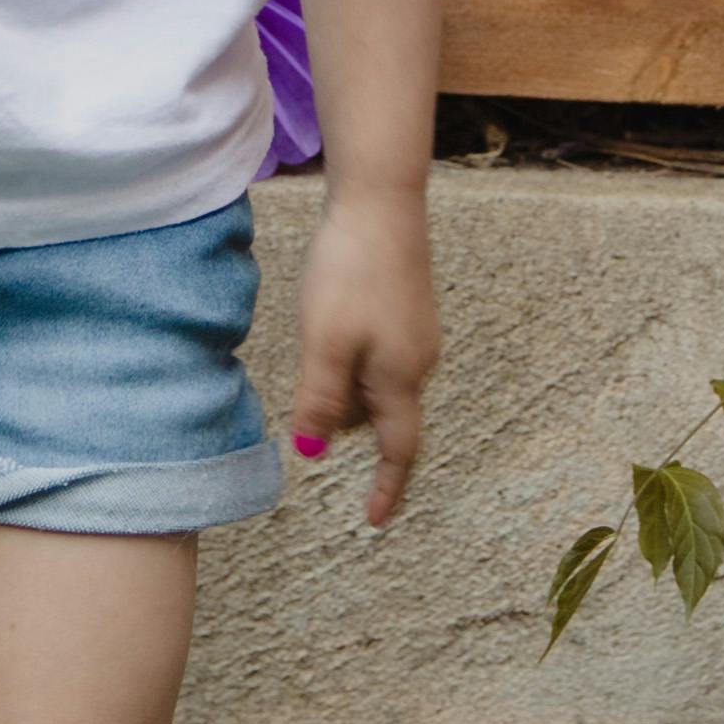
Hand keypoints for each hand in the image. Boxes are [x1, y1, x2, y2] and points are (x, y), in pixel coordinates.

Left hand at [284, 191, 435, 527]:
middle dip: (342, 419)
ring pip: (374, 383)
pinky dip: (349, 356)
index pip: (397, 450)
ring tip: (315, 337)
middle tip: (306, 388)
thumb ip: (319, 400)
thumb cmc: (351, 271)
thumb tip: (311, 452)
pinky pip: (376, 355)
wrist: (381, 201)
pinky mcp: (407, 308)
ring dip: (343, 382)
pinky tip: (328, 318)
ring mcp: (415, 333)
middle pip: (377, 416)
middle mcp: (417, 361)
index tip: (374, 522)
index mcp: (399, 377)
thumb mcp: (325, 342)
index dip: (386, 489)